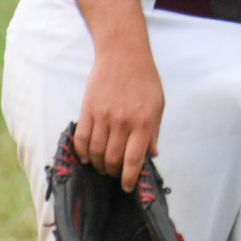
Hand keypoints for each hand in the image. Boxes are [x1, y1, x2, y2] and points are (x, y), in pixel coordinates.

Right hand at [74, 40, 164, 190]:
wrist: (123, 54)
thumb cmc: (145, 79)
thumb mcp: (158, 103)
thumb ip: (154, 131)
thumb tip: (152, 155)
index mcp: (144, 121)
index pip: (134, 160)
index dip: (129, 178)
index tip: (127, 186)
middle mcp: (123, 121)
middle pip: (113, 159)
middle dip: (113, 172)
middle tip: (114, 173)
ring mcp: (104, 116)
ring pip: (96, 153)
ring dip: (98, 165)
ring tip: (102, 166)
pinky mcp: (88, 110)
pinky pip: (82, 140)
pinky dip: (83, 153)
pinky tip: (87, 157)